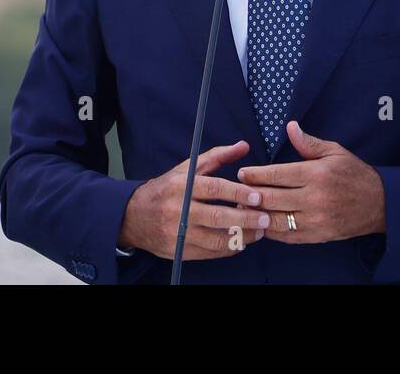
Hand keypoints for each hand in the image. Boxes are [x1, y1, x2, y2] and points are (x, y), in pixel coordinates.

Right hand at [118, 140, 271, 259]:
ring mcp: (177, 233)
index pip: (215, 189)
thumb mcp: (188, 168)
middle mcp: (178, 210)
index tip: (259, 196)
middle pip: (218, 217)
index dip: (239, 193)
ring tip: (259, 232)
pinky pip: (208, 253)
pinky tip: (241, 242)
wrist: (133, 216)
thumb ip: (217, 156)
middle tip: (266, 219)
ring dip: (241, 237)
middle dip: (246, 219)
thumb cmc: (167, 188)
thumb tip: (243, 145)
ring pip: (215, 239)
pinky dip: (227, 249)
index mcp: (182, 186)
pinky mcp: (177, 251)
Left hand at [237, 121, 385, 243]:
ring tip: (243, 208)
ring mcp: (314, 220)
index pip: (277, 175)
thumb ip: (309, 143)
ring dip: (256, 214)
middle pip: (271, 198)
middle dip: (250, 194)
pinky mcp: (316, 235)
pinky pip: (286, 236)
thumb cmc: (354, 174)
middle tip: (236, 190)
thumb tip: (290, 127)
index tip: (242, 173)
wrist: (378, 204)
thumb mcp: (334, 152)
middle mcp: (313, 198)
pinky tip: (261, 223)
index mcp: (316, 174)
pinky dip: (270, 231)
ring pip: (275, 219)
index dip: (256, 174)